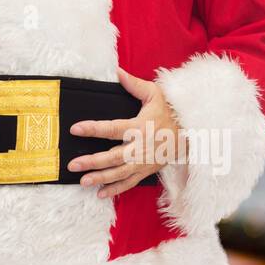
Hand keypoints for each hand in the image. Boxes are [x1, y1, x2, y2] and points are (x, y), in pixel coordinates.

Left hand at [67, 68, 181, 198]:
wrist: (191, 133)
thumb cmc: (170, 112)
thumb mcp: (155, 94)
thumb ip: (134, 85)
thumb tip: (118, 71)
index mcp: (139, 127)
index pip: (112, 128)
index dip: (93, 129)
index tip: (75, 129)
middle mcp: (140, 147)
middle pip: (113, 156)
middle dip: (92, 161)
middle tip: (73, 164)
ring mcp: (144, 162)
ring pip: (119, 173)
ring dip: (101, 178)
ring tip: (83, 181)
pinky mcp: (147, 170)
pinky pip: (130, 182)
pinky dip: (116, 189)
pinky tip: (101, 193)